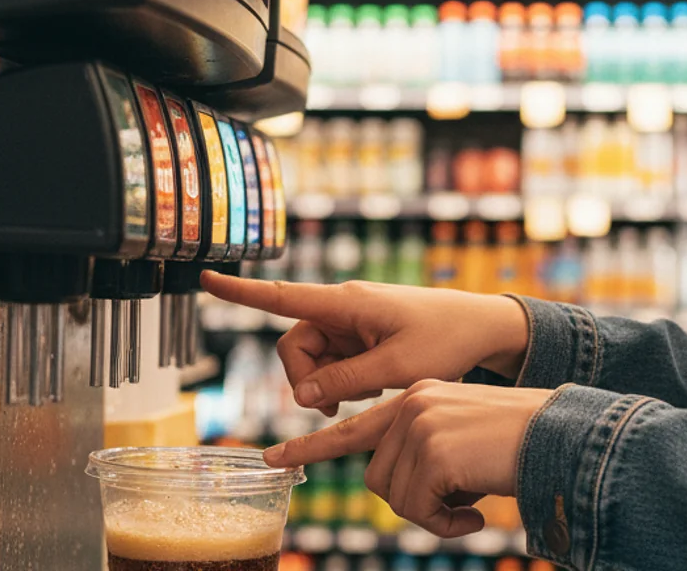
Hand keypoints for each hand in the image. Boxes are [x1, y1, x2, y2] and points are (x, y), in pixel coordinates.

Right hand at [201, 272, 530, 415]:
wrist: (481, 329)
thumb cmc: (446, 340)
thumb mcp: (397, 368)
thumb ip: (346, 381)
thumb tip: (301, 397)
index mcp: (346, 303)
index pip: (282, 297)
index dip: (241, 293)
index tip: (205, 279)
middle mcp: (342, 308)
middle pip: (294, 346)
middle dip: (305, 380)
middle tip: (335, 407)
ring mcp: (350, 323)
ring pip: (311, 360)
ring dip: (325, 385)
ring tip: (362, 395)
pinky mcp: (361, 337)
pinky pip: (332, 363)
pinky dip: (341, 382)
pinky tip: (370, 388)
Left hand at [263, 380, 552, 536]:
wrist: (561, 436)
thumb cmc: (519, 444)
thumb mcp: (461, 439)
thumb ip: (423, 453)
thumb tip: (398, 491)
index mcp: (416, 397)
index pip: (353, 427)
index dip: (310, 446)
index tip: (271, 457)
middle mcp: (412, 403)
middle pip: (379, 478)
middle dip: (414, 504)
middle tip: (456, 509)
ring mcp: (420, 423)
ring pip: (396, 497)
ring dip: (433, 515)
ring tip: (470, 507)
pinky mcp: (434, 450)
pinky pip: (419, 510)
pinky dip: (446, 525)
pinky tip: (476, 515)